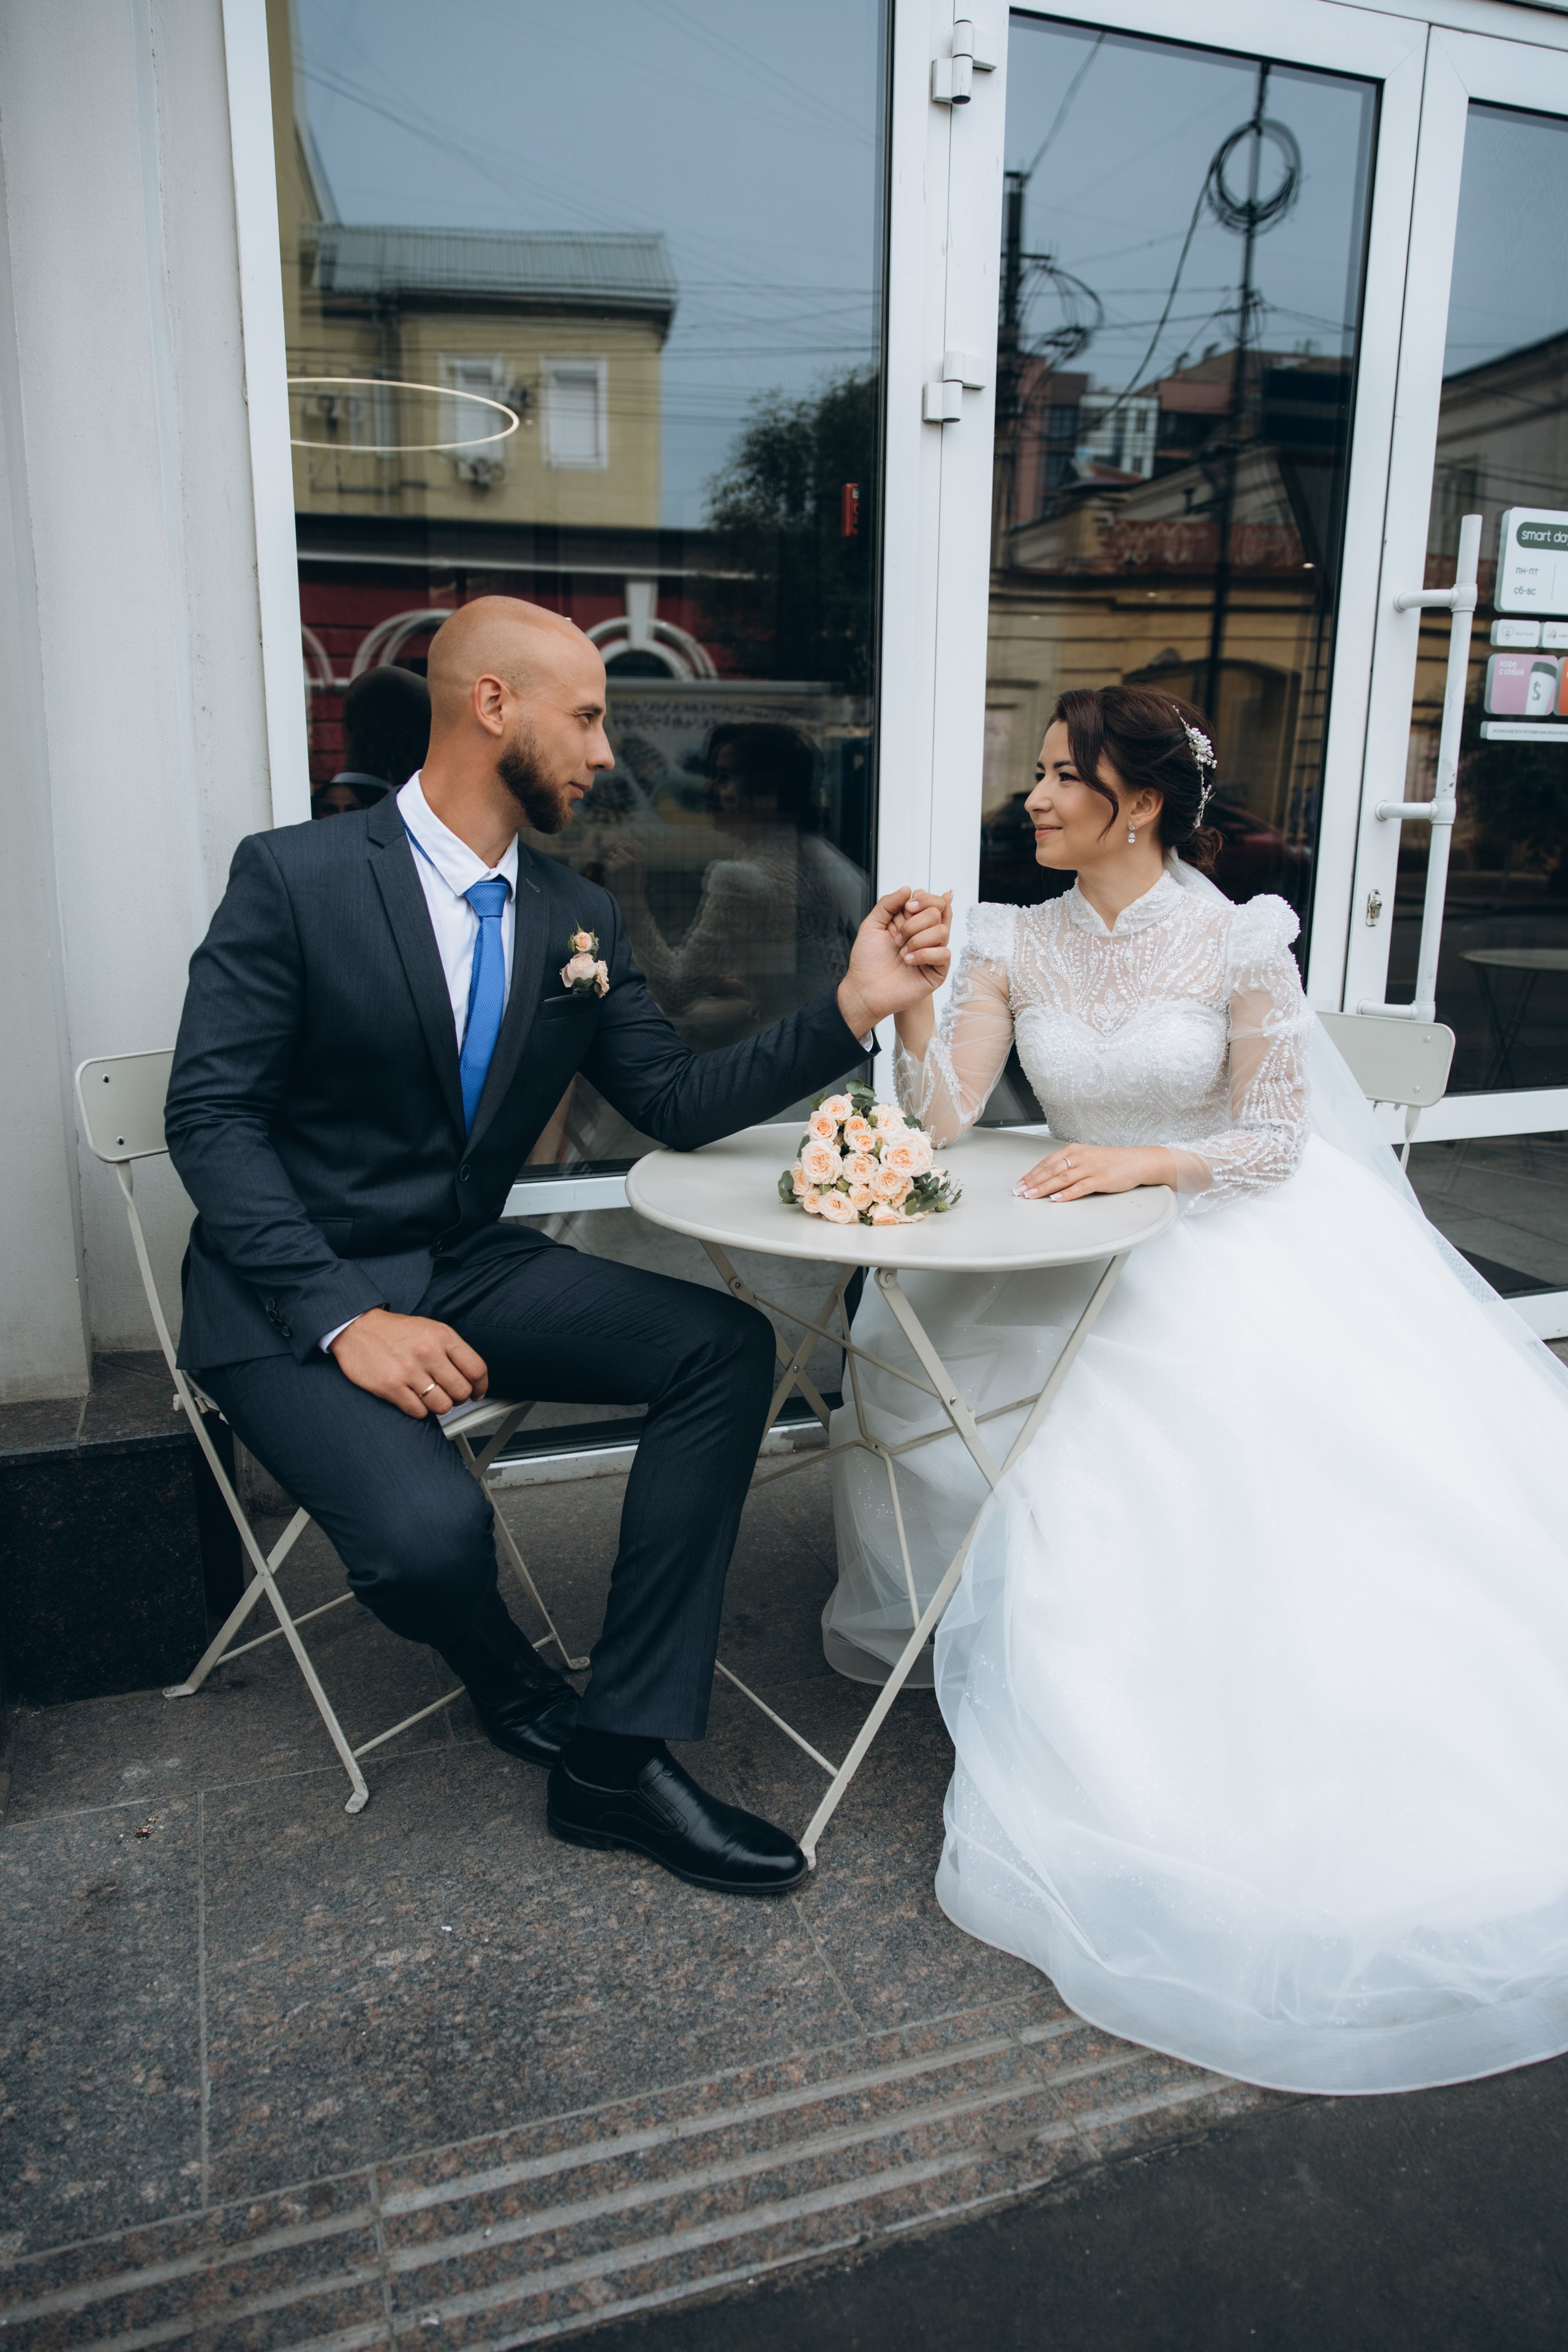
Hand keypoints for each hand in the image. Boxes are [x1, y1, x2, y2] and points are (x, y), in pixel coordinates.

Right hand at [328, 1309, 488, 1418]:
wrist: (357, 1328)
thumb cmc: (395, 1331)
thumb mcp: (430, 1329)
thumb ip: (452, 1351)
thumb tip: (472, 1378)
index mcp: (442, 1336)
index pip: (476, 1369)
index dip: (481, 1386)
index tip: (477, 1392)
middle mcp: (428, 1353)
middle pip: (461, 1391)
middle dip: (458, 1398)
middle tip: (450, 1395)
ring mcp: (409, 1371)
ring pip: (442, 1406)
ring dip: (438, 1406)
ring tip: (430, 1397)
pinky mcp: (390, 1386)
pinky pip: (418, 1412)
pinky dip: (418, 1410)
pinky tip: (412, 1398)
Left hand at [601, 837, 646, 896]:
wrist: (629, 897)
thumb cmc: (635, 882)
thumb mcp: (641, 868)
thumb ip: (640, 855)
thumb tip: (637, 842)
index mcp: (639, 860)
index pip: (630, 845)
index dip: (623, 845)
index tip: (618, 850)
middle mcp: (631, 861)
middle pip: (619, 848)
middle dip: (615, 852)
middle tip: (615, 860)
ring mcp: (622, 865)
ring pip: (612, 854)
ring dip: (611, 859)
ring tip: (614, 868)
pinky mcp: (613, 870)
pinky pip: (606, 861)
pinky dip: (606, 865)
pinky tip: (610, 872)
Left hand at [837, 887, 951, 1036]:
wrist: (864, 989)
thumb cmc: (867, 961)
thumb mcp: (872, 925)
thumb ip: (888, 903)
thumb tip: (909, 889)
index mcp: (913, 923)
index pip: (932, 901)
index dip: (923, 899)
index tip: (906, 908)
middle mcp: (925, 935)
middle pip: (938, 912)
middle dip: (915, 922)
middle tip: (897, 938)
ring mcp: (933, 953)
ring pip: (942, 931)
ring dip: (917, 940)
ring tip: (901, 953)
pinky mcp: (937, 971)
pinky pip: (944, 953)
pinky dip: (924, 954)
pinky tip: (908, 961)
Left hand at [1014, 1143, 1177, 1202]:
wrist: (1138, 1161)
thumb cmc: (1112, 1161)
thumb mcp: (1087, 1158)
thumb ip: (1070, 1166)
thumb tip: (1049, 1177)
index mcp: (1075, 1150)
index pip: (1047, 1162)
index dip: (1031, 1174)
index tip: (1020, 1183)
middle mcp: (1080, 1157)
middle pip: (1050, 1170)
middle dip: (1032, 1182)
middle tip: (1019, 1191)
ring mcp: (1090, 1168)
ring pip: (1061, 1179)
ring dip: (1043, 1188)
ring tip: (1031, 1196)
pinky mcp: (1101, 1179)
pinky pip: (1080, 1187)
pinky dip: (1066, 1194)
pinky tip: (1055, 1199)